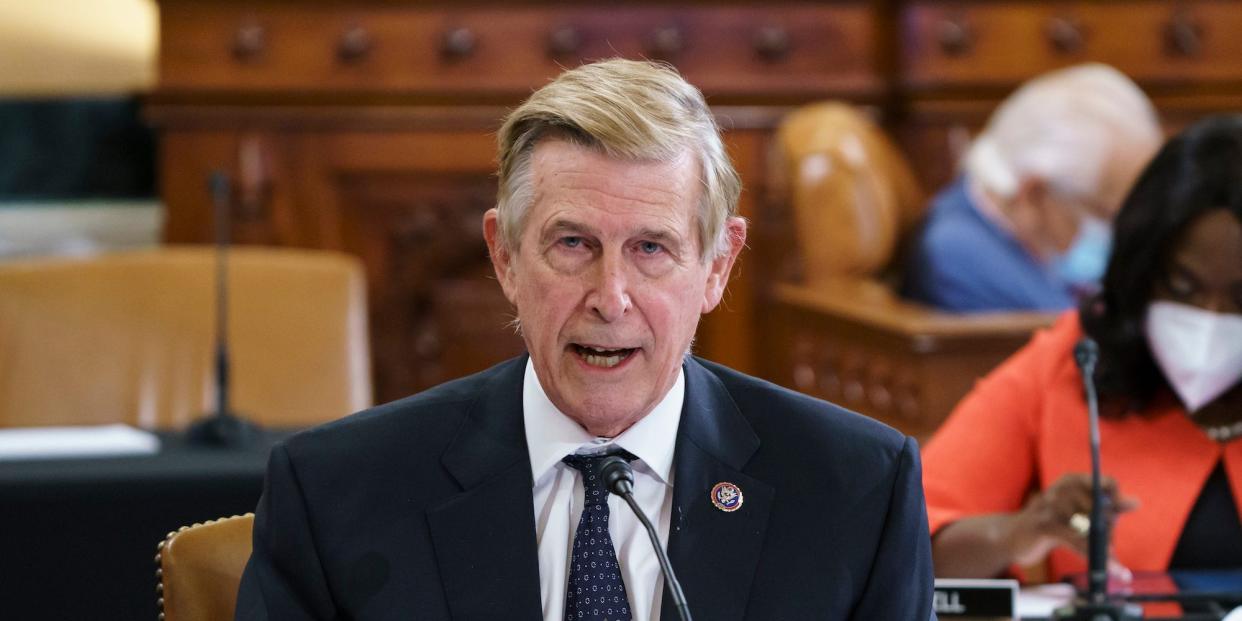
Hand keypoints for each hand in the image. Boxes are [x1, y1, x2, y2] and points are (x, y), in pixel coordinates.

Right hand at [1005, 473, 1138, 566]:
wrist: (1011, 538)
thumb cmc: (1050, 524)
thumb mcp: (1080, 513)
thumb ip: (1107, 508)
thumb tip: (1137, 501)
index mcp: (1072, 481)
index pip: (1107, 483)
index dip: (1117, 501)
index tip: (1119, 516)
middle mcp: (1061, 488)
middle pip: (1101, 509)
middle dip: (1107, 530)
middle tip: (1108, 546)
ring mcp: (1050, 505)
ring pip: (1091, 527)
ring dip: (1101, 546)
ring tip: (1106, 558)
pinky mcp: (1043, 526)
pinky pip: (1077, 541)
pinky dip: (1095, 556)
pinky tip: (1109, 568)